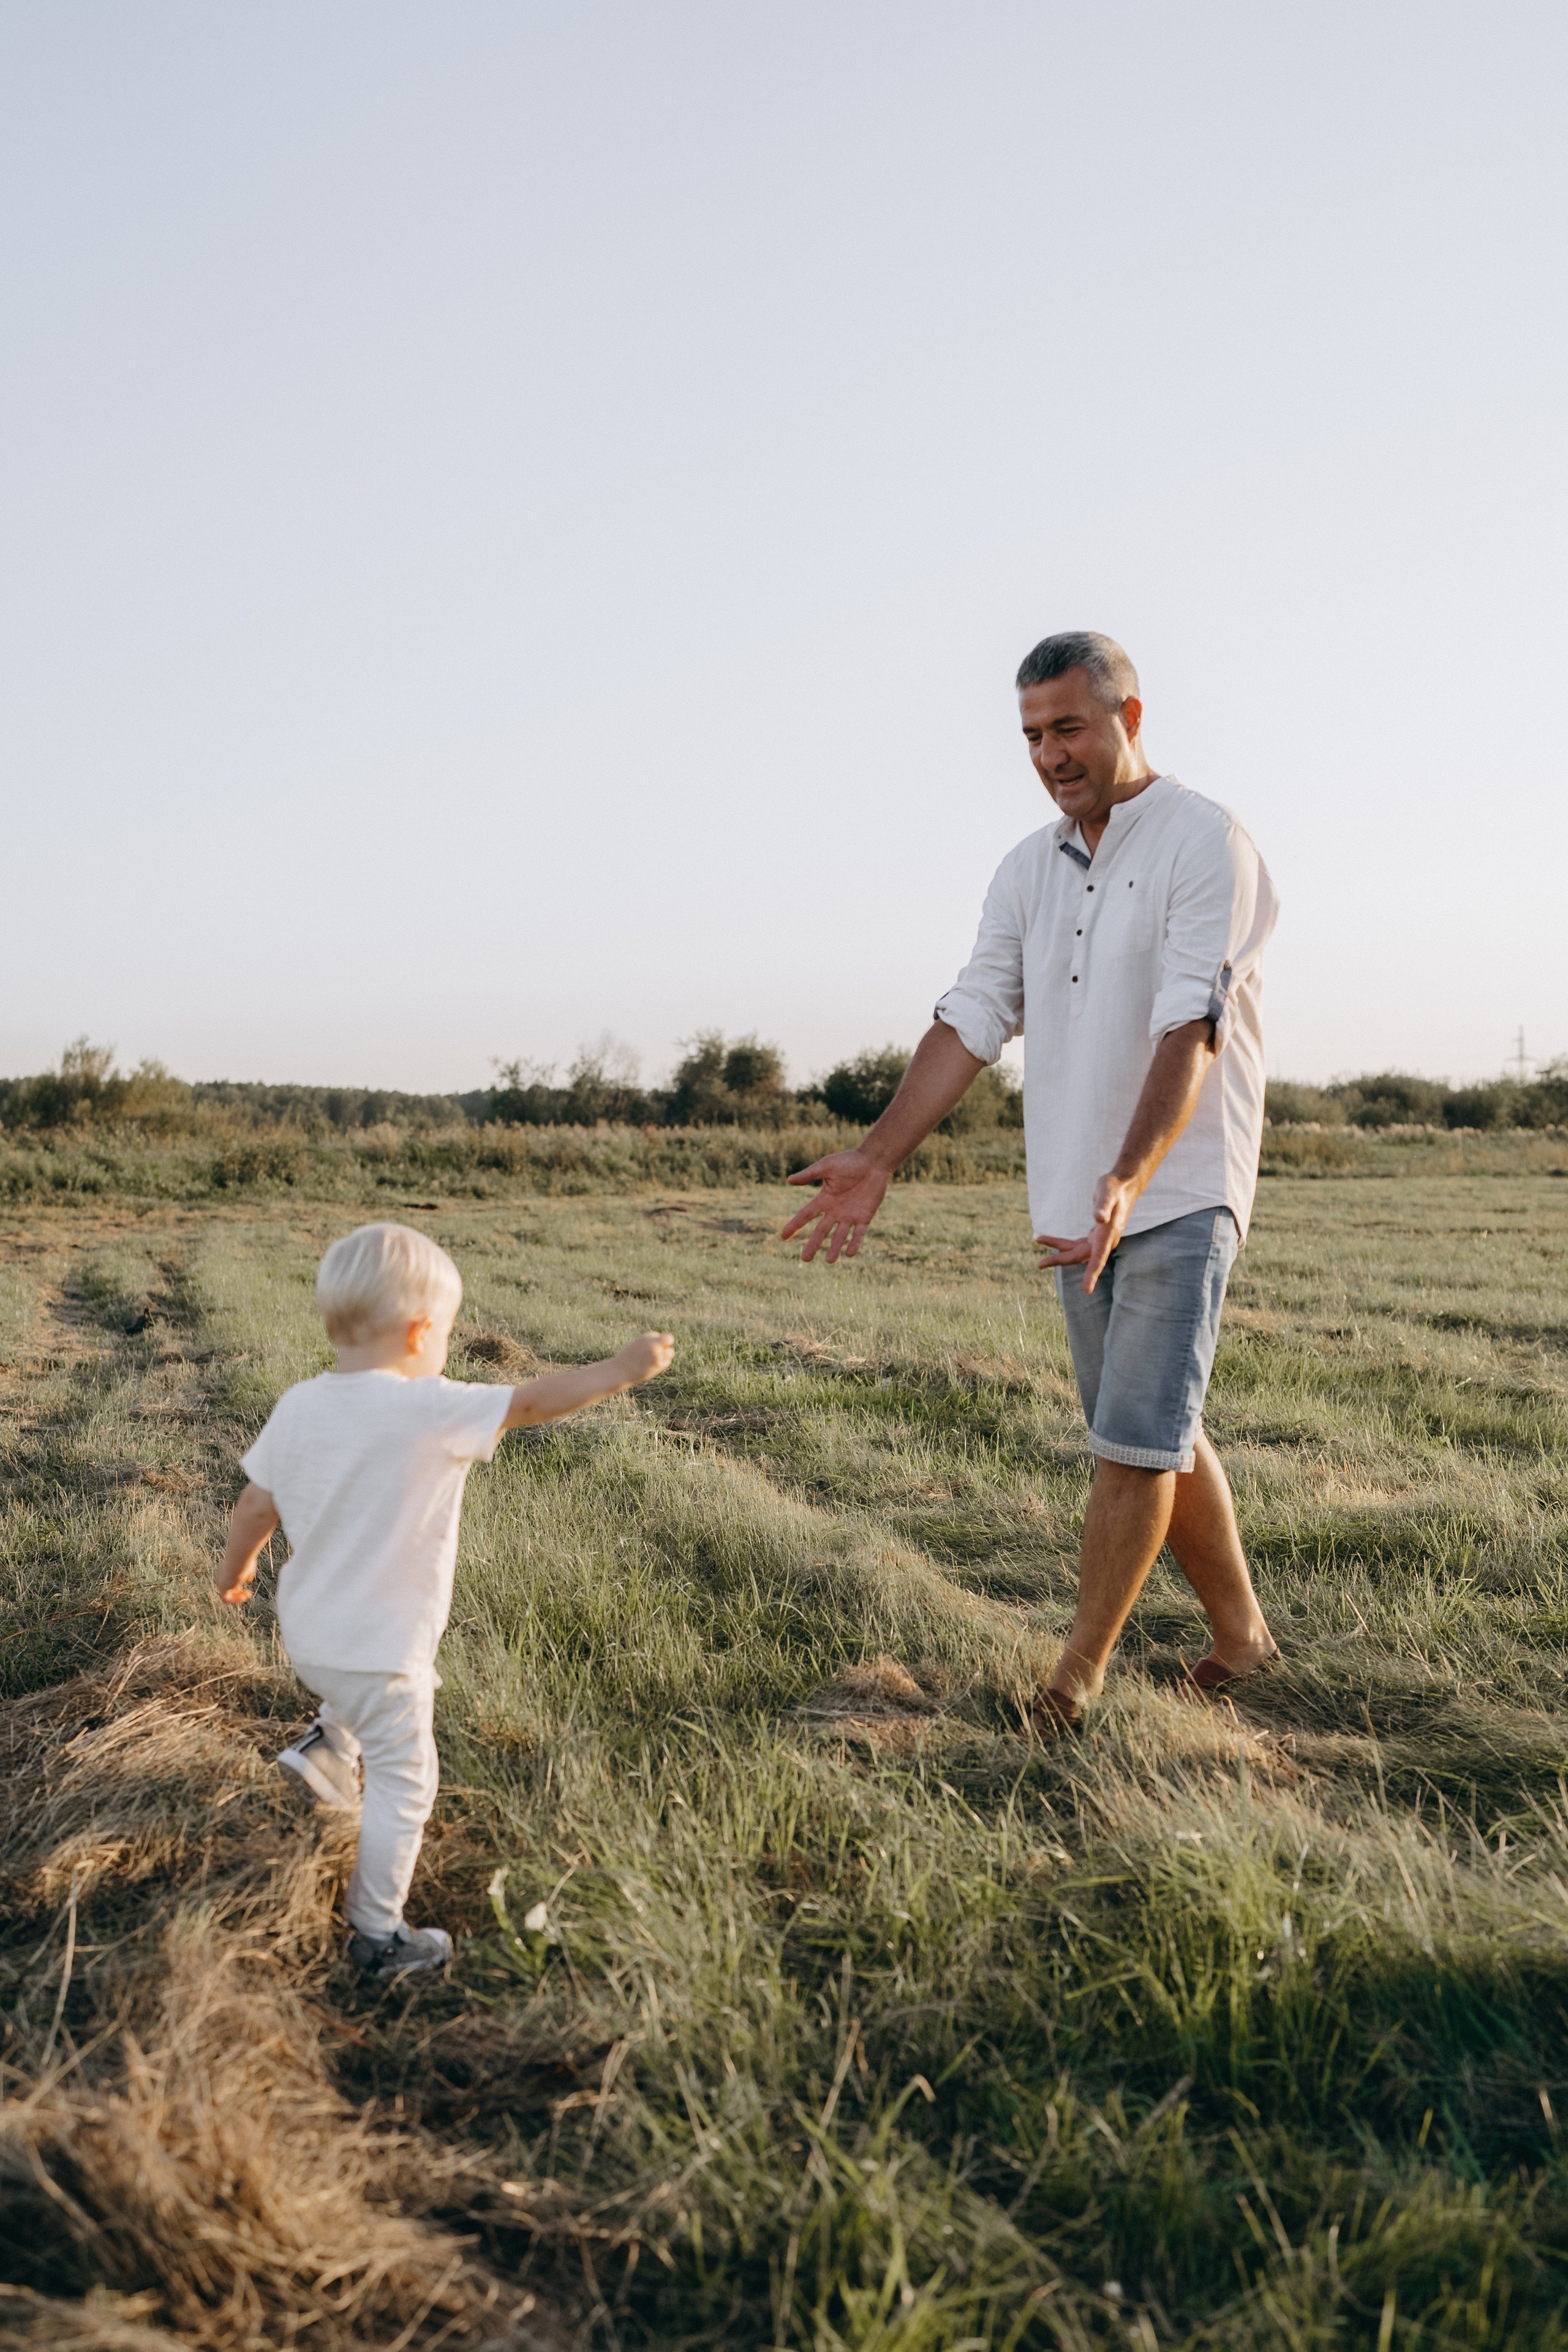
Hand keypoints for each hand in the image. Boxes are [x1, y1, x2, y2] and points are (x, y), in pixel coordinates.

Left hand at [216, 1559, 256, 1606]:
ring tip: (247, 1595)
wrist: (238, 1559)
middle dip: (239, 1591)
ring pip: (227, 1595)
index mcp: (225, 1568)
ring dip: (238, 1597)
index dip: (239, 1582)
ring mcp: (220, 1583)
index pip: (229, 1579)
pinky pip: (226, 1600)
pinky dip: (235, 1600)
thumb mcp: (249, 1565)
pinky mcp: (222, 1589)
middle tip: (248, 1592)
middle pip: (228, 1588)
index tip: (248, 1581)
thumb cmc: (245, 1560)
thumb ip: (248, 1572)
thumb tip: (248, 1580)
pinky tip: (244, 1597)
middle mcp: (220, 1576)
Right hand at [617, 1331, 675, 1384]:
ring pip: (671, 1352)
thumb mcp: (639, 1346)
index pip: (660, 1336)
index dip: (657, 1342)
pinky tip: (652, 1367)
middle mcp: (653, 1343)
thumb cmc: (628, 1359)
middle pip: (669, 1339)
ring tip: (653, 1361)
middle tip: (660, 1352)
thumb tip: (664, 1346)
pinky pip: (667, 1362)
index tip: (651, 1349)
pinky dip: (662, 1364)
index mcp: (647, 1337)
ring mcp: (657, 1353)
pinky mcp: (659, 1364)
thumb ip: (651, 1344)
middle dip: (667, 1344)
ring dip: (666, 1356)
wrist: (620, 1371)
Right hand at [780, 1148, 890, 1262]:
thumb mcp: (827, 1166)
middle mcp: (835, 1211)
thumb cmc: (849, 1161)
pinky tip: (850, 1253)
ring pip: (840, 1235)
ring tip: (830, 1261)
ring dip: (834, 1248)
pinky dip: (855, 1242)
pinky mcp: (864, 1217)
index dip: (795, 1225)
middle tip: (805, 1259)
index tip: (783, 1236)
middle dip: (813, 1244)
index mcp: (824, 1199)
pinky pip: (859, 1233)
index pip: (806, 1215)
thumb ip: (810, 1174)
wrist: (873, 1162)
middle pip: (821, 1231)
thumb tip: (789, 1181)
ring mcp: (850, 1216)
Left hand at [1037, 1173, 1139, 1292]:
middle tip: (1039, 1264)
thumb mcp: (1107, 1193)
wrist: (1123, 1185)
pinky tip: (1051, 1242)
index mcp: (1108, 1235)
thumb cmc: (1113, 1188)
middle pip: (1081, 1257)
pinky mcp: (1095, 1236)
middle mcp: (1105, 1241)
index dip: (1092, 1274)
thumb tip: (1099, 1219)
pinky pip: (1077, 1245)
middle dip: (1060, 1260)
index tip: (1086, 1290)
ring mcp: (1100, 1240)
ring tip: (1039, 1241)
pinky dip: (1063, 1244)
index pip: (1099, 1258)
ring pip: (1077, 1251)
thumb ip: (1103, 1206)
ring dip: (1058, 1251)